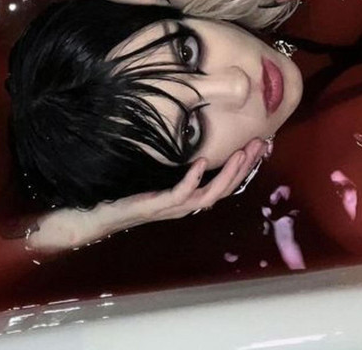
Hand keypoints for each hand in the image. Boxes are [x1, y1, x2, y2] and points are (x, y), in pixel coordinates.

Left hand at [60, 139, 268, 247]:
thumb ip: (176, 168)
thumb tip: (190, 144)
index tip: (259, 144)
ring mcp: (172, 207)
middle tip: (260, 144)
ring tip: (241, 153)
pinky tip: (202, 162)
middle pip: (225, 188)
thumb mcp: (157, 179)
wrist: (100, 216)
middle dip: (244, 167)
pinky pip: (180, 194)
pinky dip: (193, 180)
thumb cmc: (128, 196)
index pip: (225, 182)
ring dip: (228, 174)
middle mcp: (186, 204)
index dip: (244, 166)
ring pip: (209, 194)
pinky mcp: (156, 206)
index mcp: (189, 197)